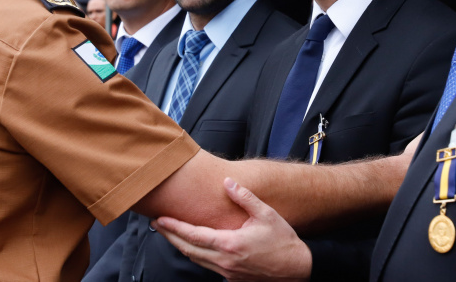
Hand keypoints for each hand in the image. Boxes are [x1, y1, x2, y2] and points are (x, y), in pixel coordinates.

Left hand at [154, 178, 312, 281]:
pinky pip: (207, 266)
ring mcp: (227, 273)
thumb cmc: (283, 241)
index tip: (161, 218)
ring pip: (195, 259)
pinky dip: (196, 255)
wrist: (298, 269)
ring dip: (181, 246)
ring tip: (170, 232)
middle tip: (158, 223)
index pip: (193, 235)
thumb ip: (245, 197)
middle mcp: (224, 261)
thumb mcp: (266, 214)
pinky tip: (193, 246)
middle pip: (188, 249)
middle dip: (170, 235)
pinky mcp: (232, 279)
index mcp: (230, 244)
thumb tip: (227, 182)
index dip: (174, 227)